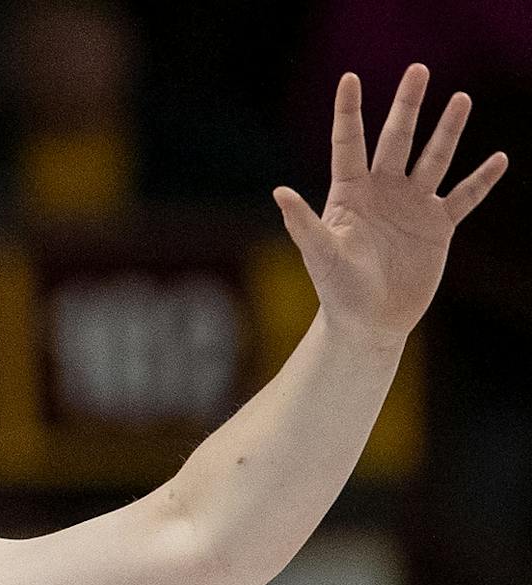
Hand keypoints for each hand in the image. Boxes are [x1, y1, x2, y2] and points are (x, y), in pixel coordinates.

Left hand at [276, 64, 506, 344]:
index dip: (349, 112)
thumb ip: (302, 223)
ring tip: (460, 98)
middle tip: (418, 69)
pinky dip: (482, 180)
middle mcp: (383, 192)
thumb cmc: (337, 289)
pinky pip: (464, 196)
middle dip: (408, 106)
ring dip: (448, 130)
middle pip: (397, 139)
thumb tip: (278, 191)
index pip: (348, 144)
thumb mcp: (320, 254)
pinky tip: (498, 159)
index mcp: (350, 194)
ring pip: (434, 158)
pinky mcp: (438, 226)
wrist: (368, 322)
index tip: (350, 78)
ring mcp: (413, 206)